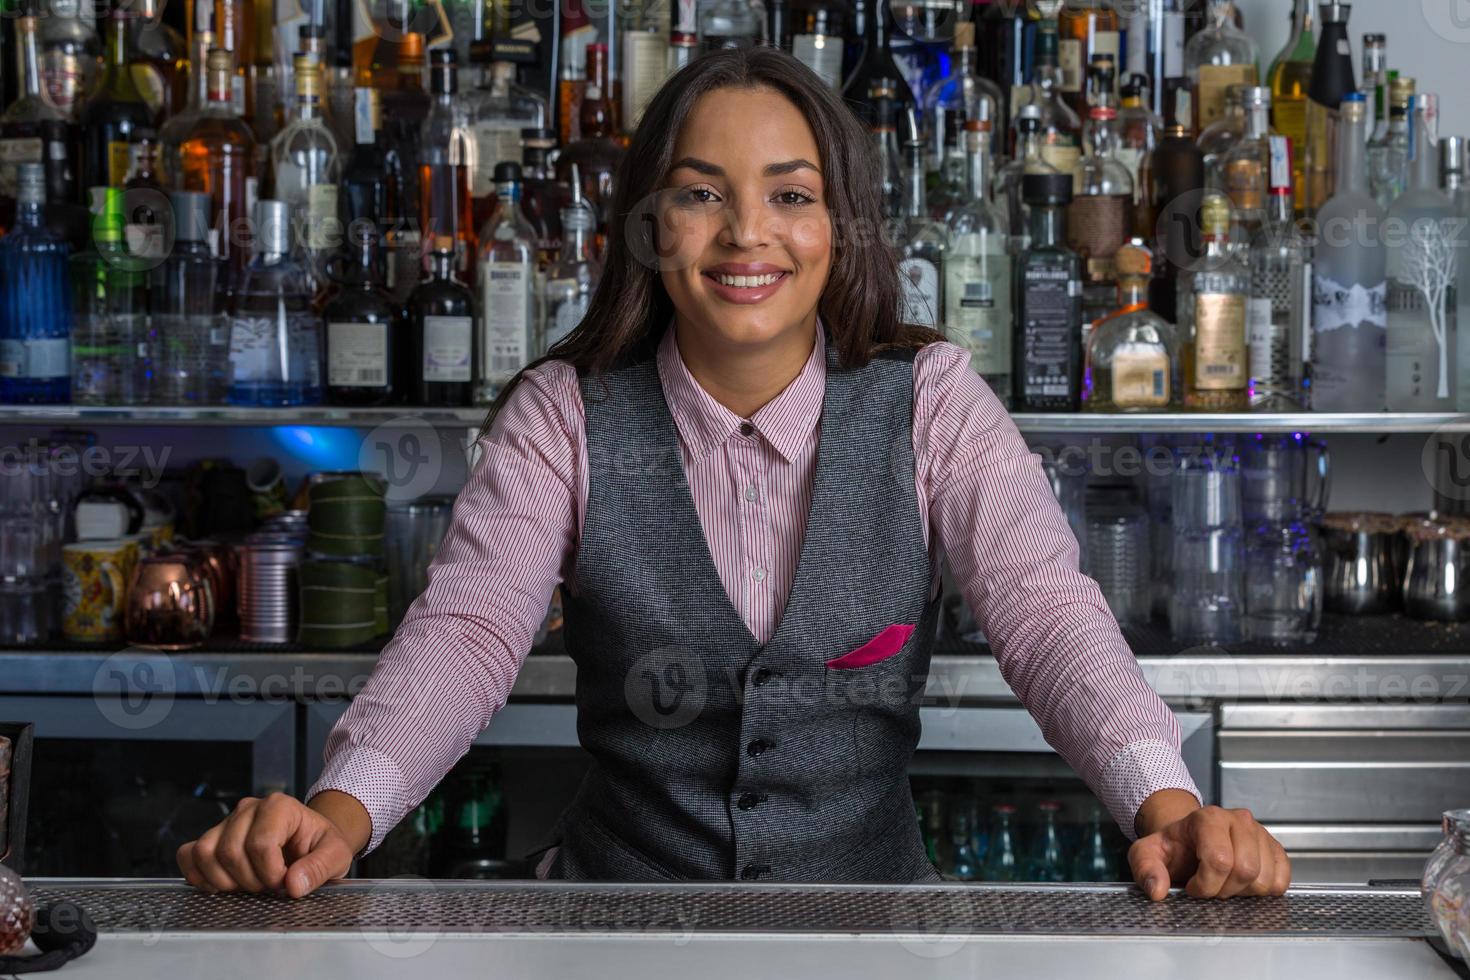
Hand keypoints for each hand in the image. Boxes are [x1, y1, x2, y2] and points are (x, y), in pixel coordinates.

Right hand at [177, 792, 356, 898]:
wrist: (310, 841)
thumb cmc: (320, 845)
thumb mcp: (335, 855)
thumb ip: (319, 868)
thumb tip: (293, 884)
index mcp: (279, 806)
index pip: (261, 844)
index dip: (271, 873)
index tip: (284, 882)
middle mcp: (249, 809)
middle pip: (231, 852)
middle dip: (250, 881)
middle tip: (268, 885)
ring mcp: (226, 821)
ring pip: (205, 853)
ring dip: (224, 881)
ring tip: (248, 884)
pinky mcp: (212, 837)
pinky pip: (188, 854)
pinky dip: (198, 875)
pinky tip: (222, 884)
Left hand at [1128, 804, 1291, 900]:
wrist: (1189, 840)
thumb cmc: (1173, 848)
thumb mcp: (1147, 853)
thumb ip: (1146, 869)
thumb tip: (1158, 890)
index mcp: (1208, 817)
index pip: (1219, 860)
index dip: (1206, 884)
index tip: (1193, 887)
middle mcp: (1238, 820)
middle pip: (1245, 871)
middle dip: (1224, 890)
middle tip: (1209, 886)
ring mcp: (1260, 833)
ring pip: (1264, 880)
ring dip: (1243, 892)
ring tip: (1225, 883)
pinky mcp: (1275, 848)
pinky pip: (1282, 880)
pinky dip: (1265, 891)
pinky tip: (1244, 884)